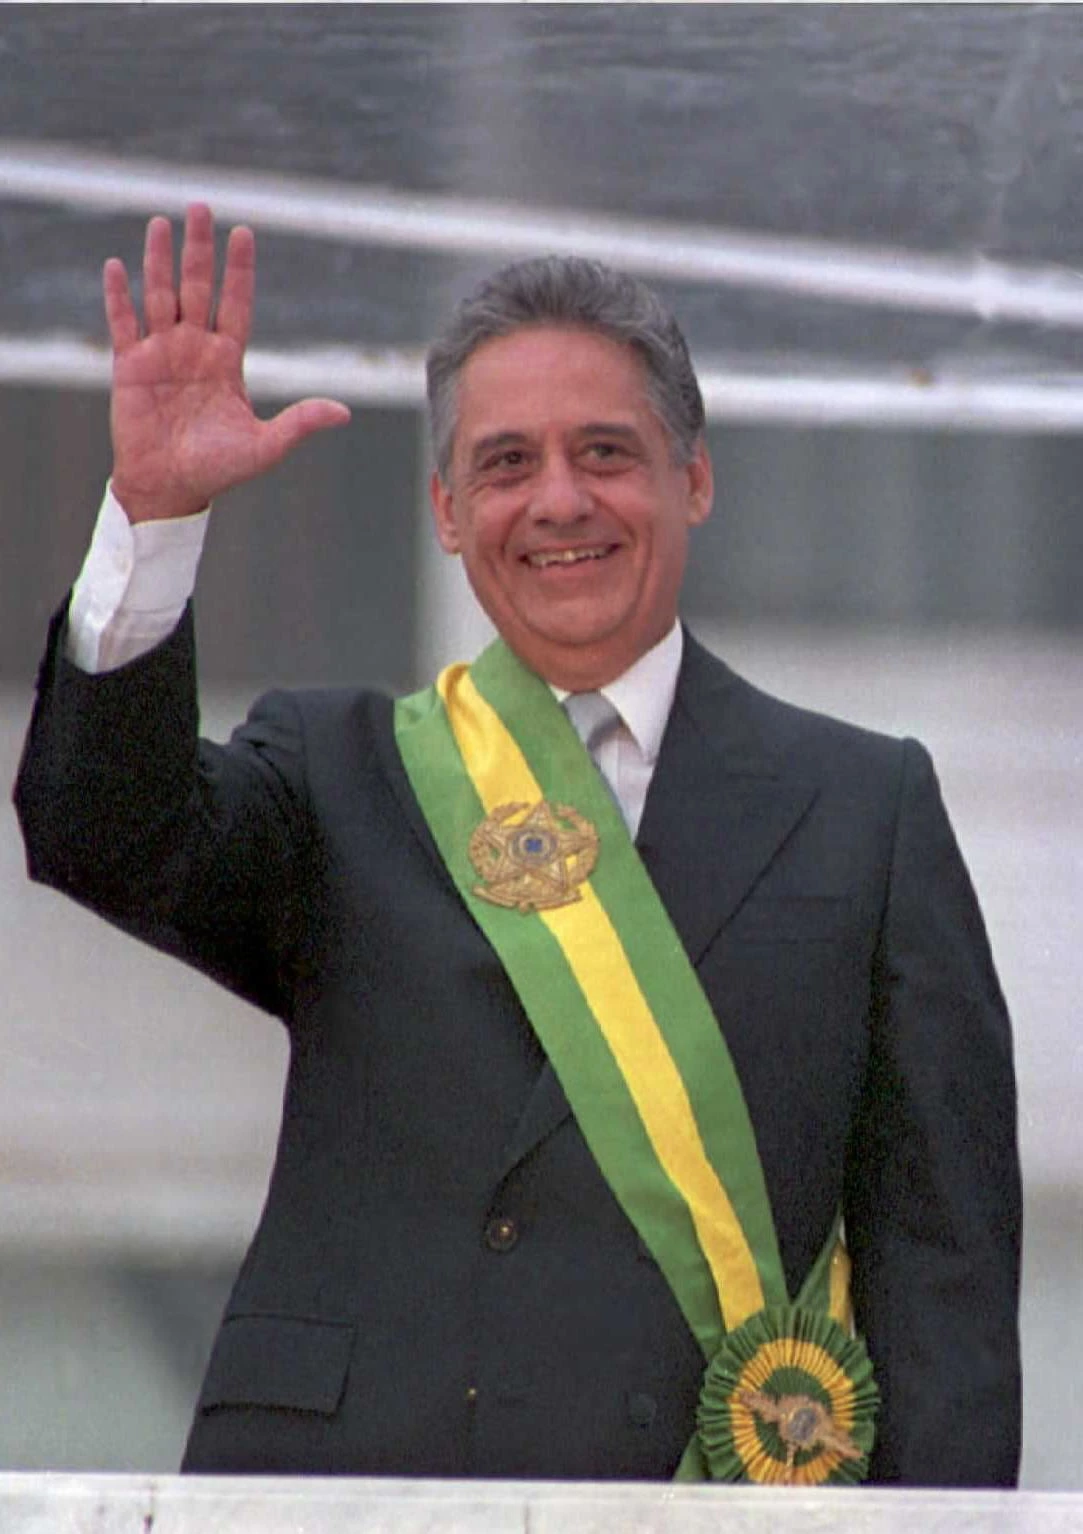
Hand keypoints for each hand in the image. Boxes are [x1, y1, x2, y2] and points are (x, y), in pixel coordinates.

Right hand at [105, 204, 350, 522]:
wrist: (170, 489)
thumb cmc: (218, 470)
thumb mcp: (265, 447)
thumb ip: (300, 423)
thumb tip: (345, 413)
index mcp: (226, 361)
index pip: (236, 304)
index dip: (240, 270)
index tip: (244, 233)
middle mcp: (194, 348)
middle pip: (197, 287)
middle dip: (199, 249)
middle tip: (202, 205)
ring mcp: (160, 354)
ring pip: (159, 295)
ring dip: (160, 260)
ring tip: (163, 222)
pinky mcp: (129, 367)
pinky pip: (123, 324)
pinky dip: (118, 297)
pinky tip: (117, 265)